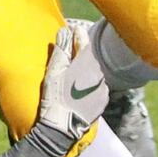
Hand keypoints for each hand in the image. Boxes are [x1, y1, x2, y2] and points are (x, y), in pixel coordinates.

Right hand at [34, 25, 108, 146]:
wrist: (63, 127)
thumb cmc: (55, 97)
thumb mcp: (54, 71)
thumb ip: (61, 50)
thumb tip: (65, 30)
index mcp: (86, 63)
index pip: (84, 41)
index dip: (77, 33)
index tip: (72, 29)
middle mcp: (99, 73)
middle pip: (90, 57)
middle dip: (81, 52)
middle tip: (70, 50)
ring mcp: (103, 88)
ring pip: (95, 72)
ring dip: (85, 69)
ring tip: (72, 73)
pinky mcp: (103, 100)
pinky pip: (98, 86)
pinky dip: (89, 84)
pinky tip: (78, 89)